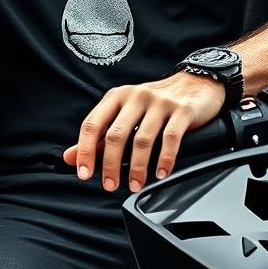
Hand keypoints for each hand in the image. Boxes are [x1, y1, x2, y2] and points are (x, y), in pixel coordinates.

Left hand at [62, 73, 225, 193]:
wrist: (197, 82)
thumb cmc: (156, 102)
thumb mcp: (124, 113)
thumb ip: (98, 136)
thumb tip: (70, 157)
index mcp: (117, 97)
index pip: (93, 124)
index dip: (85, 150)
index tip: (84, 173)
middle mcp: (136, 96)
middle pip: (116, 134)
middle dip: (111, 164)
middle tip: (111, 185)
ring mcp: (159, 103)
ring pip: (142, 139)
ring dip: (137, 167)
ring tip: (135, 185)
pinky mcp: (182, 110)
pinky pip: (171, 138)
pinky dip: (164, 159)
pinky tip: (160, 173)